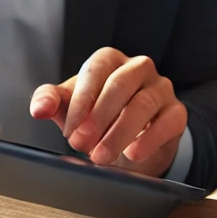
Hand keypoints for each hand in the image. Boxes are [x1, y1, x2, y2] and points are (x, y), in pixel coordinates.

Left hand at [29, 48, 186, 177]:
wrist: (132, 142)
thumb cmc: (98, 117)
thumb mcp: (70, 108)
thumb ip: (50, 102)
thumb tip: (40, 108)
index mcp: (110, 61)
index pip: (97, 70)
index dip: (82, 99)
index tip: (68, 129)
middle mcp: (138, 68)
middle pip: (121, 84)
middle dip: (98, 116)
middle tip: (80, 143)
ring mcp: (161, 88)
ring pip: (143, 103)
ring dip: (119, 132)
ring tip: (101, 156)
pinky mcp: (176, 112)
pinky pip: (168, 121)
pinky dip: (150, 139)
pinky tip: (132, 153)